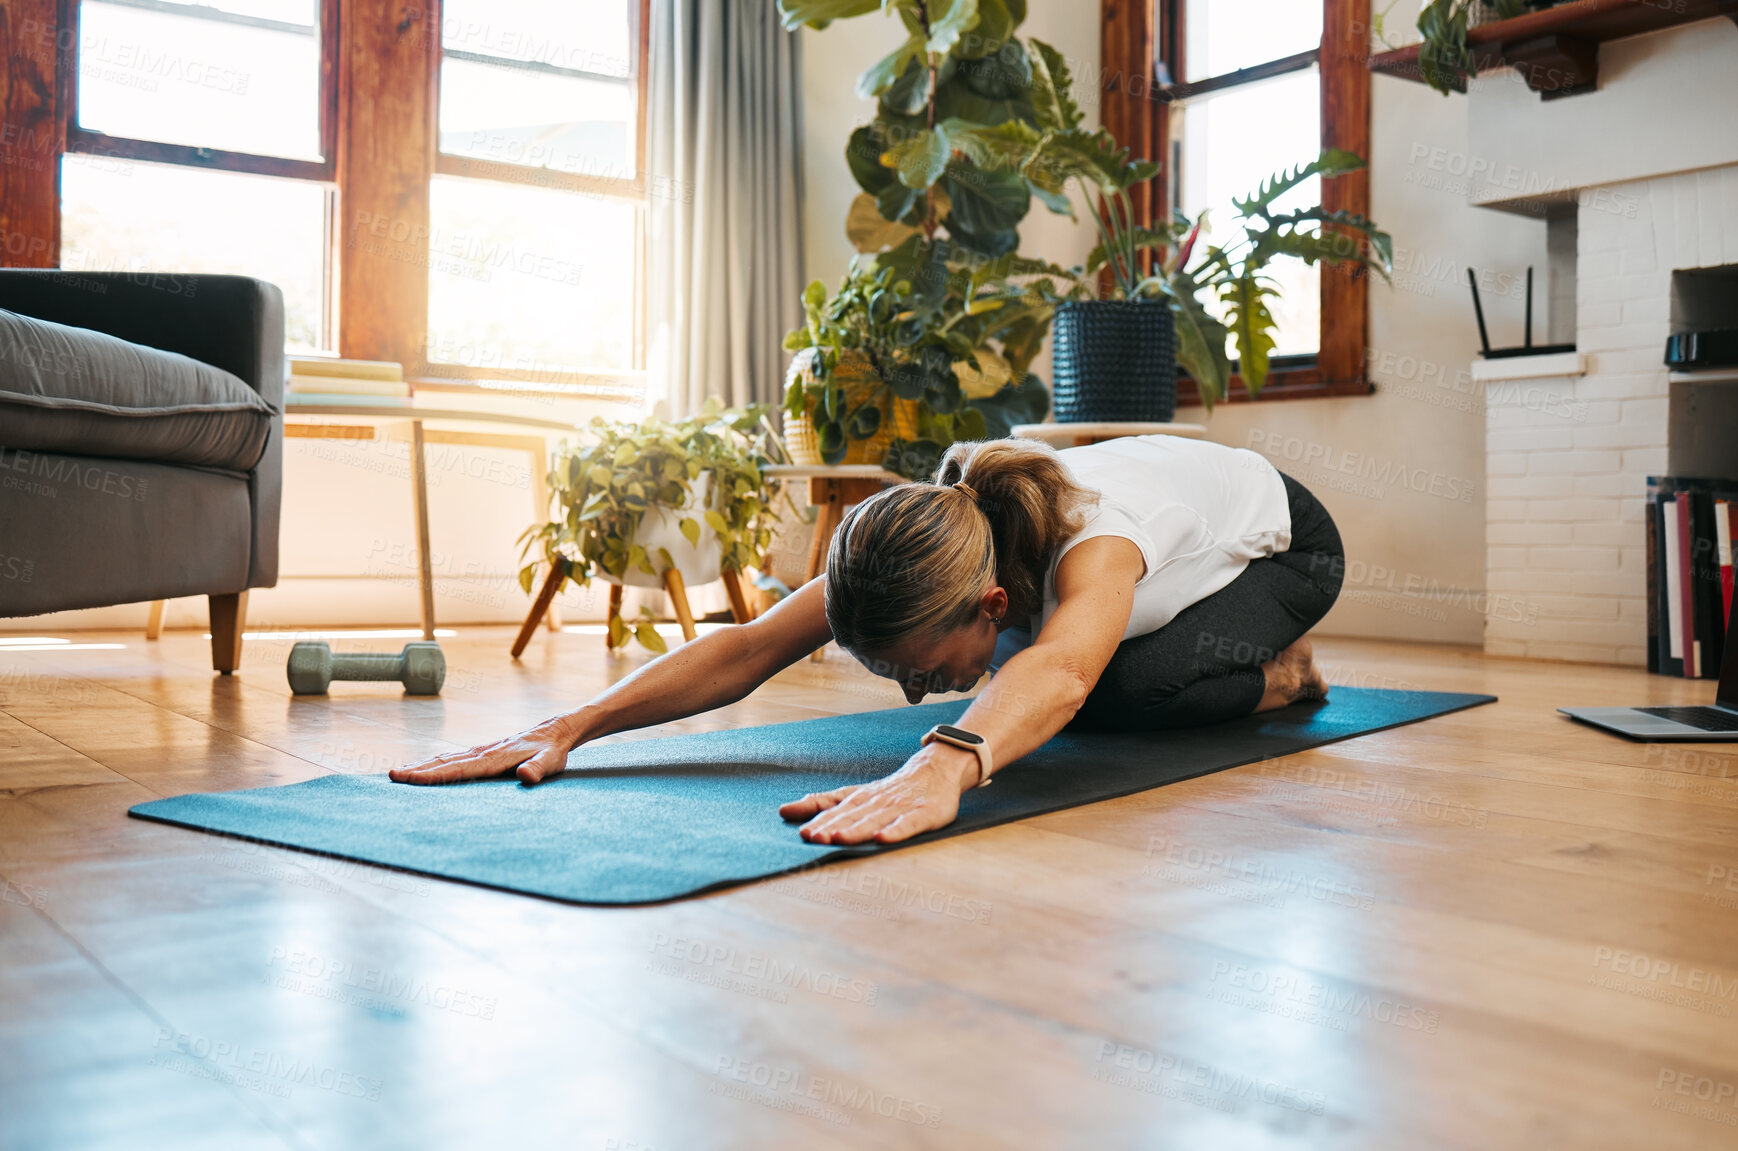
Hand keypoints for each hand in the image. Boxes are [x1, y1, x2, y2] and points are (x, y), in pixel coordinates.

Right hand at [389, 714, 582, 785]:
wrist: (557, 730)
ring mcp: (482, 751)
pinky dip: (436, 763)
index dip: (433, 775)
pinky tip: (426, 768)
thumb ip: (538, 769)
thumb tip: (526, 777)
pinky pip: (455, 758)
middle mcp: (484, 752)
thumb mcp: (551, 762)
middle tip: (391, 776)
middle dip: (418, 770)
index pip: (459, 769)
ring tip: (399, 773)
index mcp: (495, 758)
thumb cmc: (553, 751)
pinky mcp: (484, 752)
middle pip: (445, 762)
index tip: (410, 779)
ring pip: (447, 758)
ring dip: (422, 765)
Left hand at [779, 744, 979, 844]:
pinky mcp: (923, 814)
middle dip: (832, 826)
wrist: (936, 770)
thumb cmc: (892, 790)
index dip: (819, 819)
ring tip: (839, 838)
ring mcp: (900, 807)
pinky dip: (895, 830)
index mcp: (860, 797)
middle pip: (852, 815)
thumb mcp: (855, 794)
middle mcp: (877, 801)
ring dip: (857, 829)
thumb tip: (783, 810)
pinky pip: (908, 823)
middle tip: (813, 837)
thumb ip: (822, 803)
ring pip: (875, 819)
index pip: (836, 808)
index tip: (801, 831)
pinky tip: (883, 839)